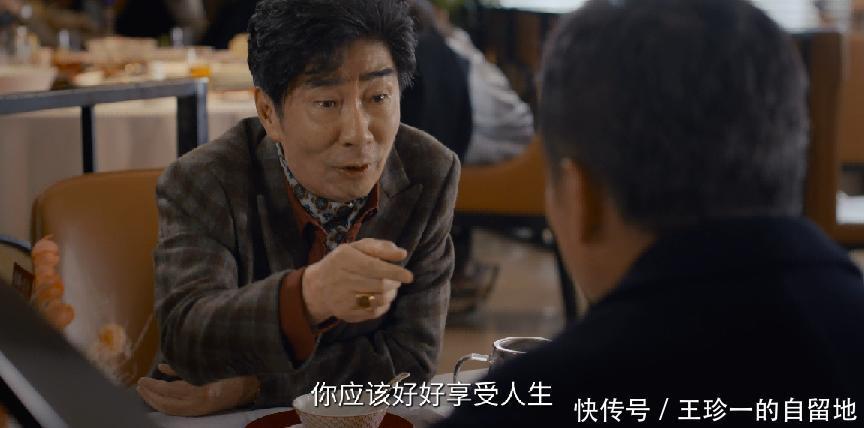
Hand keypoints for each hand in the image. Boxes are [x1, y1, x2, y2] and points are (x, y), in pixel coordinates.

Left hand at [136, 364, 258, 416]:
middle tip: (139, 385)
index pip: (170, 397)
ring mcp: (201, 397)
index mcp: (199, 399)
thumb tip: (170, 371)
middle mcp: (198, 401)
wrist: (259, 381)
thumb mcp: (218, 381)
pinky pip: (185, 387)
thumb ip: (197, 379)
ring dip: (159, 391)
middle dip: (151, 395)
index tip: (142, 381)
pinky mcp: (206, 391)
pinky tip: (164, 369)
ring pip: (174, 397)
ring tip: (145, 382)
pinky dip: (172, 378)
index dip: (154, 390)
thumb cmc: (241, 378)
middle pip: (168, 402)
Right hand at [302, 238, 412, 323]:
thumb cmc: (342, 263)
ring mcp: (342, 299)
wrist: (316, 287)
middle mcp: (341, 279)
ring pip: (378, 300)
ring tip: (389, 288)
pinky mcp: (346, 313)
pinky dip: (383, 306)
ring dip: (391, 295)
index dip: (394, 272)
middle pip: (379, 285)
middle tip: (396, 280)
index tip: (409, 276)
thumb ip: (380, 247)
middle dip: (394, 283)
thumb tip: (402, 253)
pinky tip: (380, 298)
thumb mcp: (356, 248)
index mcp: (344, 258)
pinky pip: (373, 312)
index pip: (374, 267)